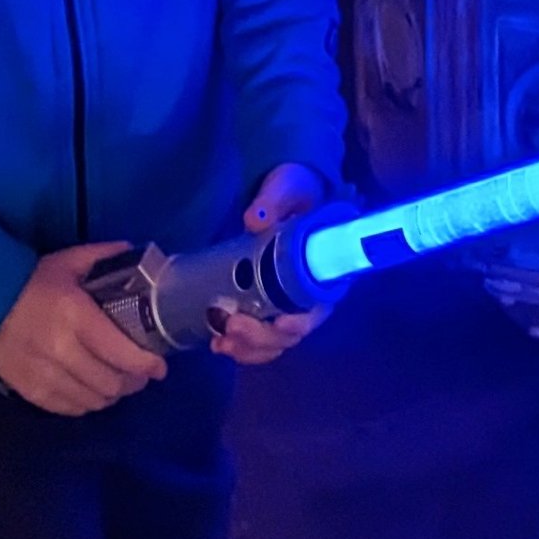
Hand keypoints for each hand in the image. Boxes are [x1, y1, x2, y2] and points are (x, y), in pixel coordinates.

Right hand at [0, 244, 167, 414]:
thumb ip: (103, 256)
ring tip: (119, 382)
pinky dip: (88, 403)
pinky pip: (70, 408)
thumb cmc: (32, 281)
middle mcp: (63, 351)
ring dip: (112, 394)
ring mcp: (46, 376)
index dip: (146, 364)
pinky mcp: (32, 392)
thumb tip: (135, 251)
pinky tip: (93, 391)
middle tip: (141, 373)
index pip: (120, 352)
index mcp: (76, 316)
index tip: (160, 367)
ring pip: (93, 400)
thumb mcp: (68, 260)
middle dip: (133, 381)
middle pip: (111, 383)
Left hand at [212, 163, 333, 366]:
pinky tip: (216, 343)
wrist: (285, 194)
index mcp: (321, 272)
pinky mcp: (266, 309)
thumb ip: (272, 202)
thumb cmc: (294, 191)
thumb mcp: (286, 189)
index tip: (278, 323)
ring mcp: (286, 306)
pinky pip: (257, 340)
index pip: (316, 311)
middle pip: (290, 334)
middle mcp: (308, 298)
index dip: (298, 324)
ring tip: (219, 342)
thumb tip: (254, 220)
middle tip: (231, 326)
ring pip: (272, 344)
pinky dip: (239, 348)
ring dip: (247, 349)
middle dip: (260, 338)